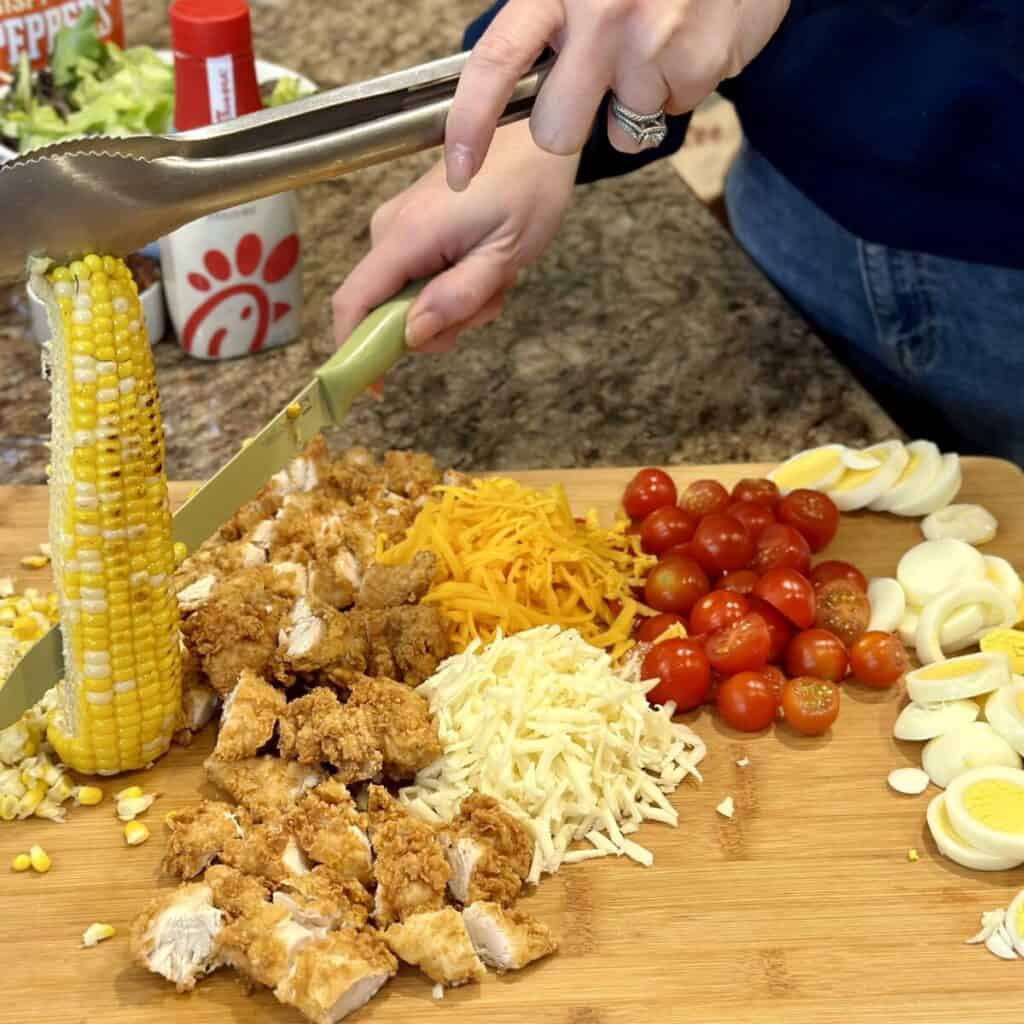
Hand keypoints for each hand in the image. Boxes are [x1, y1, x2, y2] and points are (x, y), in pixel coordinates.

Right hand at [332, 119, 577, 357]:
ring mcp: (398, 227)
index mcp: (406, 236)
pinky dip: (454, 285)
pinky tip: (485, 263)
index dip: (355, 350)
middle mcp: (389, 230)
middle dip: (438, 324)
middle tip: (487, 303)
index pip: (354, 302)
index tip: (376, 388)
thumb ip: (457, 297)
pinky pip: (420, 278)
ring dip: (455, 305)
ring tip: (495, 276)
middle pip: (387, 310)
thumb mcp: (502, 255)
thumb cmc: (527, 189)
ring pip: (410, 299)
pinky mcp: (412, 228)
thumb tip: (412, 335)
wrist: (537, 137)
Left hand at [445, 0, 788, 188]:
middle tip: (599, 81)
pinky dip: (680, 86)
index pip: (496, 63)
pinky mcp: (697, 63)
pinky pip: (672, 112)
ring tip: (658, 42)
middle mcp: (600, 12)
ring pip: (622, 131)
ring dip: (638, 100)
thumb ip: (546, 23)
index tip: (458, 171)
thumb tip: (508, 90)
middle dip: (572, 123)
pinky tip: (687, 41)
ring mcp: (651, 39)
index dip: (470, 124)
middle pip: (556, 131)